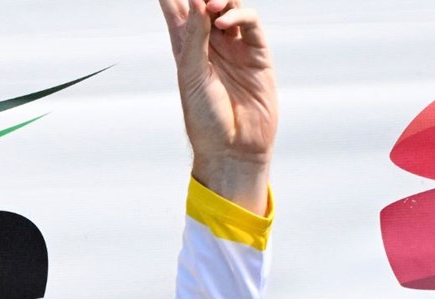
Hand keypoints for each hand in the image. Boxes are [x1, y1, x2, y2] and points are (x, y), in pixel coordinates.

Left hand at [158, 0, 275, 213]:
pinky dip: (239, 15)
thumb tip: (194, 0)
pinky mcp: (258, 53)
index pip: (177, 12)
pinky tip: (224, 21)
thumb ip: (193, 37)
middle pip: (205, 4)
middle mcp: (210, 45)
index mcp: (186, 50)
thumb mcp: (191, 75)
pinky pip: (251, 24)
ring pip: (230, 6)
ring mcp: (236, 47)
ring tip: (210, 3)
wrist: (232, 148)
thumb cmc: (206, 119)